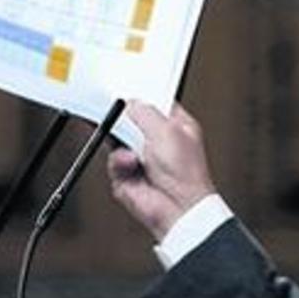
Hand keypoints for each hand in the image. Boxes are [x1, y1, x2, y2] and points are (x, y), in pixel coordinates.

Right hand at [106, 100, 215, 240]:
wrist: (177, 209)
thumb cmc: (186, 175)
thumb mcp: (167, 131)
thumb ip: (145, 113)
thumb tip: (131, 103)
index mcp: (176, 126)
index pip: (155, 103)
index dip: (140, 95)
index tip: (126, 89)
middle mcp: (158, 141)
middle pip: (131, 120)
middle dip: (123, 118)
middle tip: (113, 110)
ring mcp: (142, 158)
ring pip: (117, 140)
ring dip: (120, 142)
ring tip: (128, 146)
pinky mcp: (127, 175)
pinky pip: (113, 160)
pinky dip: (119, 161)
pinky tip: (130, 163)